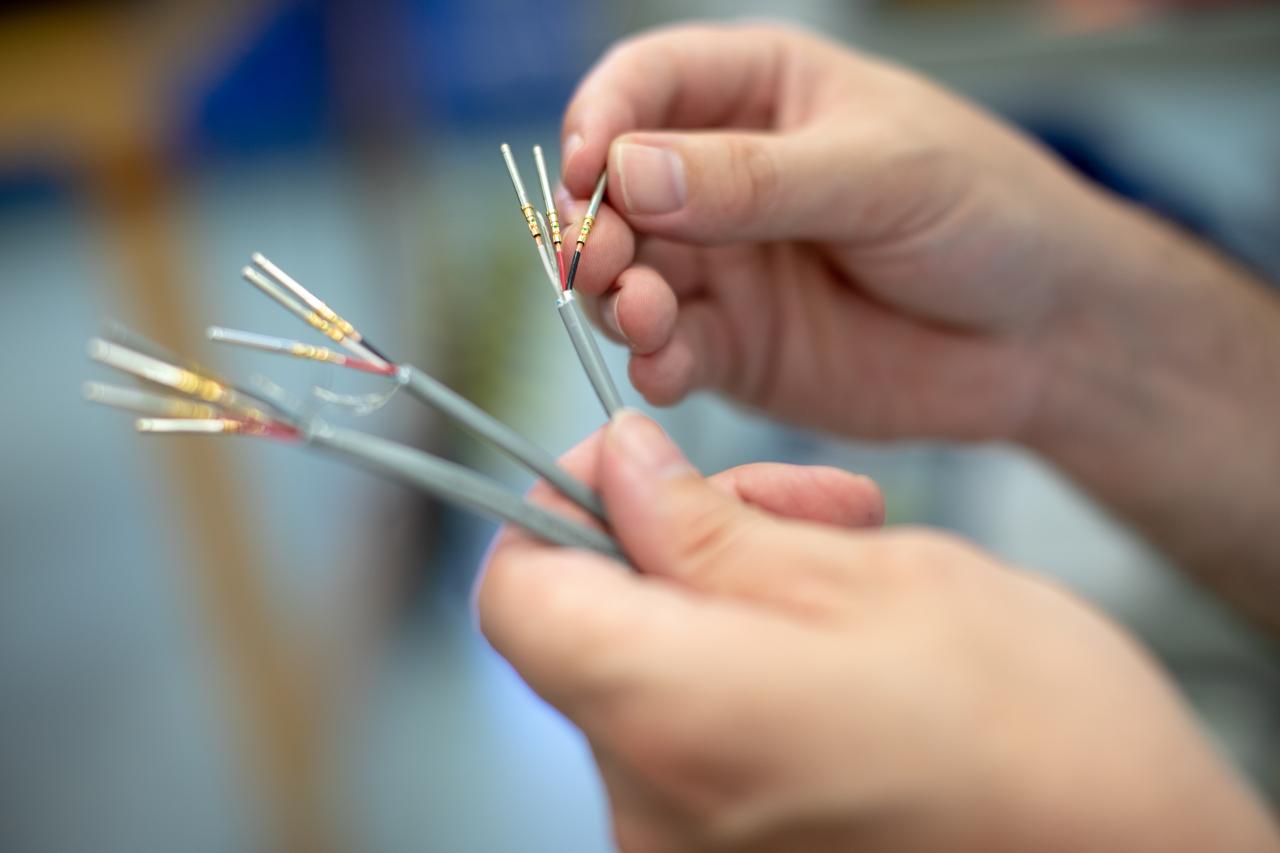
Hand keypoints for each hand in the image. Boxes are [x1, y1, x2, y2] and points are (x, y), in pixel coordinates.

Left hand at [478, 413, 1276, 851]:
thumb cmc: (1042, 729)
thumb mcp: (874, 575)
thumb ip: (710, 525)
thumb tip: (616, 465)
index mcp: (671, 717)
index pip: (515, 595)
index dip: (559, 510)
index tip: (638, 470)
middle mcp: (647, 811)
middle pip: (590, 631)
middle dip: (679, 544)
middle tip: (804, 506)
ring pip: (647, 679)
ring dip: (724, 603)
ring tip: (850, 572)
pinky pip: (686, 745)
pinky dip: (737, 677)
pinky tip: (838, 653)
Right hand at [557, 21, 1279, 633]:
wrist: (1048, 335)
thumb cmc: (989, 214)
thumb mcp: (882, 174)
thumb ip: (755, 180)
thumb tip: (629, 172)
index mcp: (761, 96)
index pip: (646, 84)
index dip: (601, 120)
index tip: (586, 169)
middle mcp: (723, 181)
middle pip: (614, 190)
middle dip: (594, 223)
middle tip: (600, 260)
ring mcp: (725, 269)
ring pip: (627, 275)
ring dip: (614, 296)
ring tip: (643, 312)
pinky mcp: (735, 348)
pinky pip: (670, 353)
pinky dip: (653, 364)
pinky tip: (666, 370)